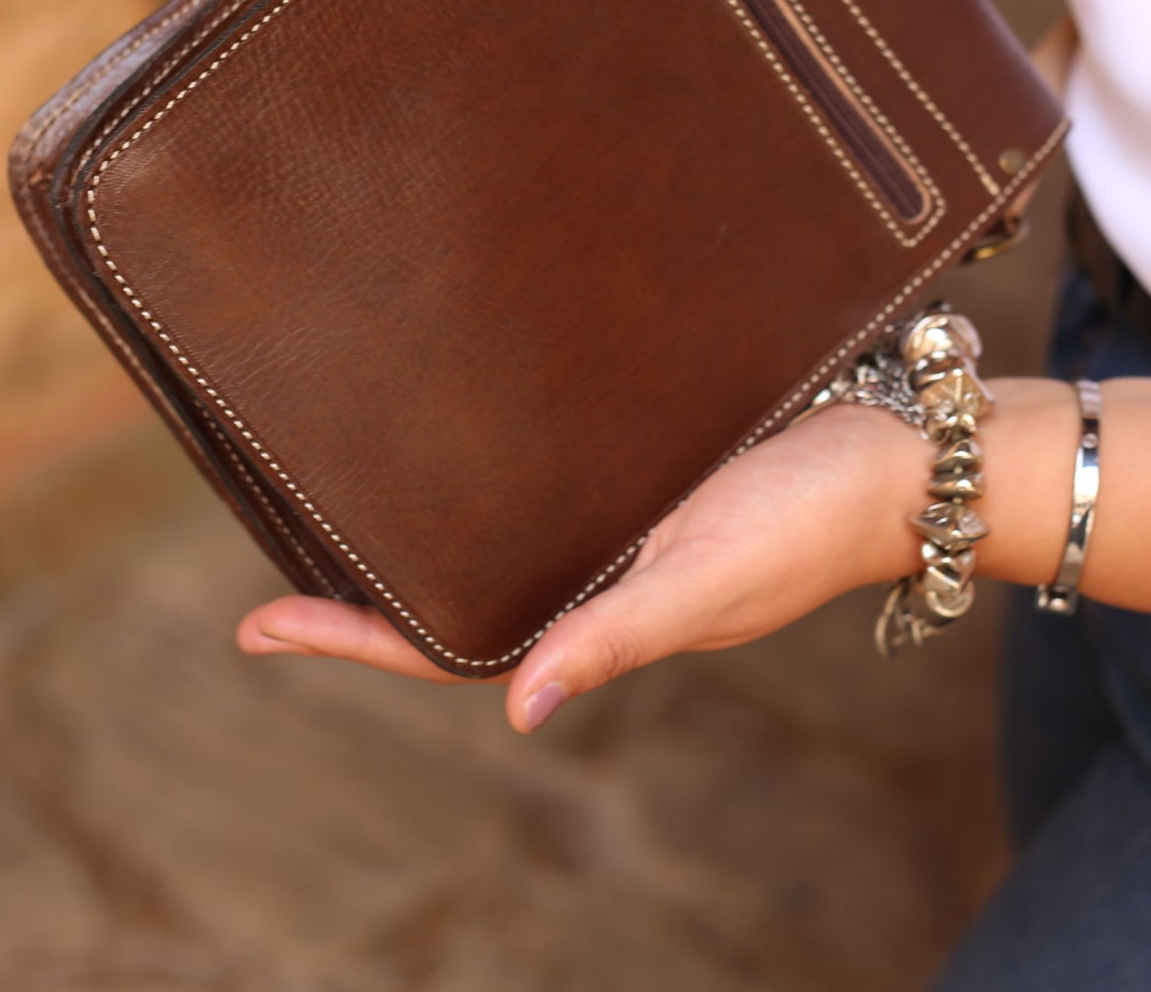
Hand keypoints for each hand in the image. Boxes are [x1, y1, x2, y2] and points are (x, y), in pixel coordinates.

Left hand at [238, 403, 926, 732]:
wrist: (891, 453)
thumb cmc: (808, 522)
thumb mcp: (705, 581)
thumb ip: (614, 639)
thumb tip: (517, 715)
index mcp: (599, 613)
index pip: (453, 649)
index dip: (355, 640)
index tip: (259, 626)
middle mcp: (595, 575)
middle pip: (463, 597)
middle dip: (371, 591)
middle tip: (278, 559)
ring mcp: (617, 526)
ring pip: (502, 538)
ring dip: (427, 529)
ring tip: (344, 495)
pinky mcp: (643, 474)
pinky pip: (550, 484)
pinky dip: (496, 471)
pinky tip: (466, 435)